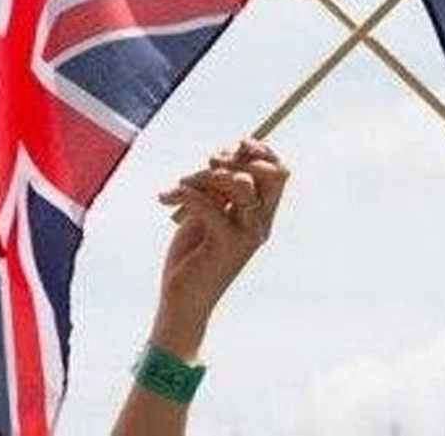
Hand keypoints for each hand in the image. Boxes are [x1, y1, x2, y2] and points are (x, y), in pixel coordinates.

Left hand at [151, 139, 288, 357]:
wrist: (182, 301)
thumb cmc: (192, 257)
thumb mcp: (206, 213)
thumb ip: (218, 188)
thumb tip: (222, 154)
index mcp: (260, 215)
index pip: (280, 173)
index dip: (263, 151)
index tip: (239, 143)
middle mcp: (261, 224)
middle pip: (271, 174)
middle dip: (241, 157)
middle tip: (210, 159)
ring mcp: (247, 235)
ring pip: (240, 183)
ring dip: (204, 175)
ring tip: (179, 185)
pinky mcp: (227, 244)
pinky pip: (208, 203)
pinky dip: (184, 193)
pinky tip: (164, 199)